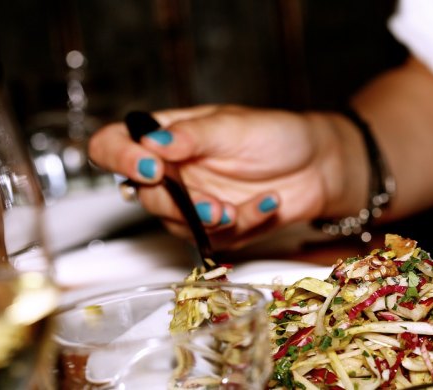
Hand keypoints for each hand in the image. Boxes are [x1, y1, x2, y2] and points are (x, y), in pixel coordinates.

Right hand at [88, 104, 365, 249]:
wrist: (320, 165)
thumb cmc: (276, 135)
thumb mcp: (233, 126)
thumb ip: (192, 136)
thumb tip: (150, 142)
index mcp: (166, 136)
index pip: (113, 145)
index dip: (119, 158)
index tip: (148, 167)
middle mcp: (172, 172)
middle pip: (141, 195)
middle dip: (172, 202)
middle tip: (207, 201)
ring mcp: (192, 202)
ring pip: (175, 224)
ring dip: (206, 220)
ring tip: (235, 208)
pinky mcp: (218, 228)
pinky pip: (216, 238)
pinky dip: (245, 222)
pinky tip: (270, 202)